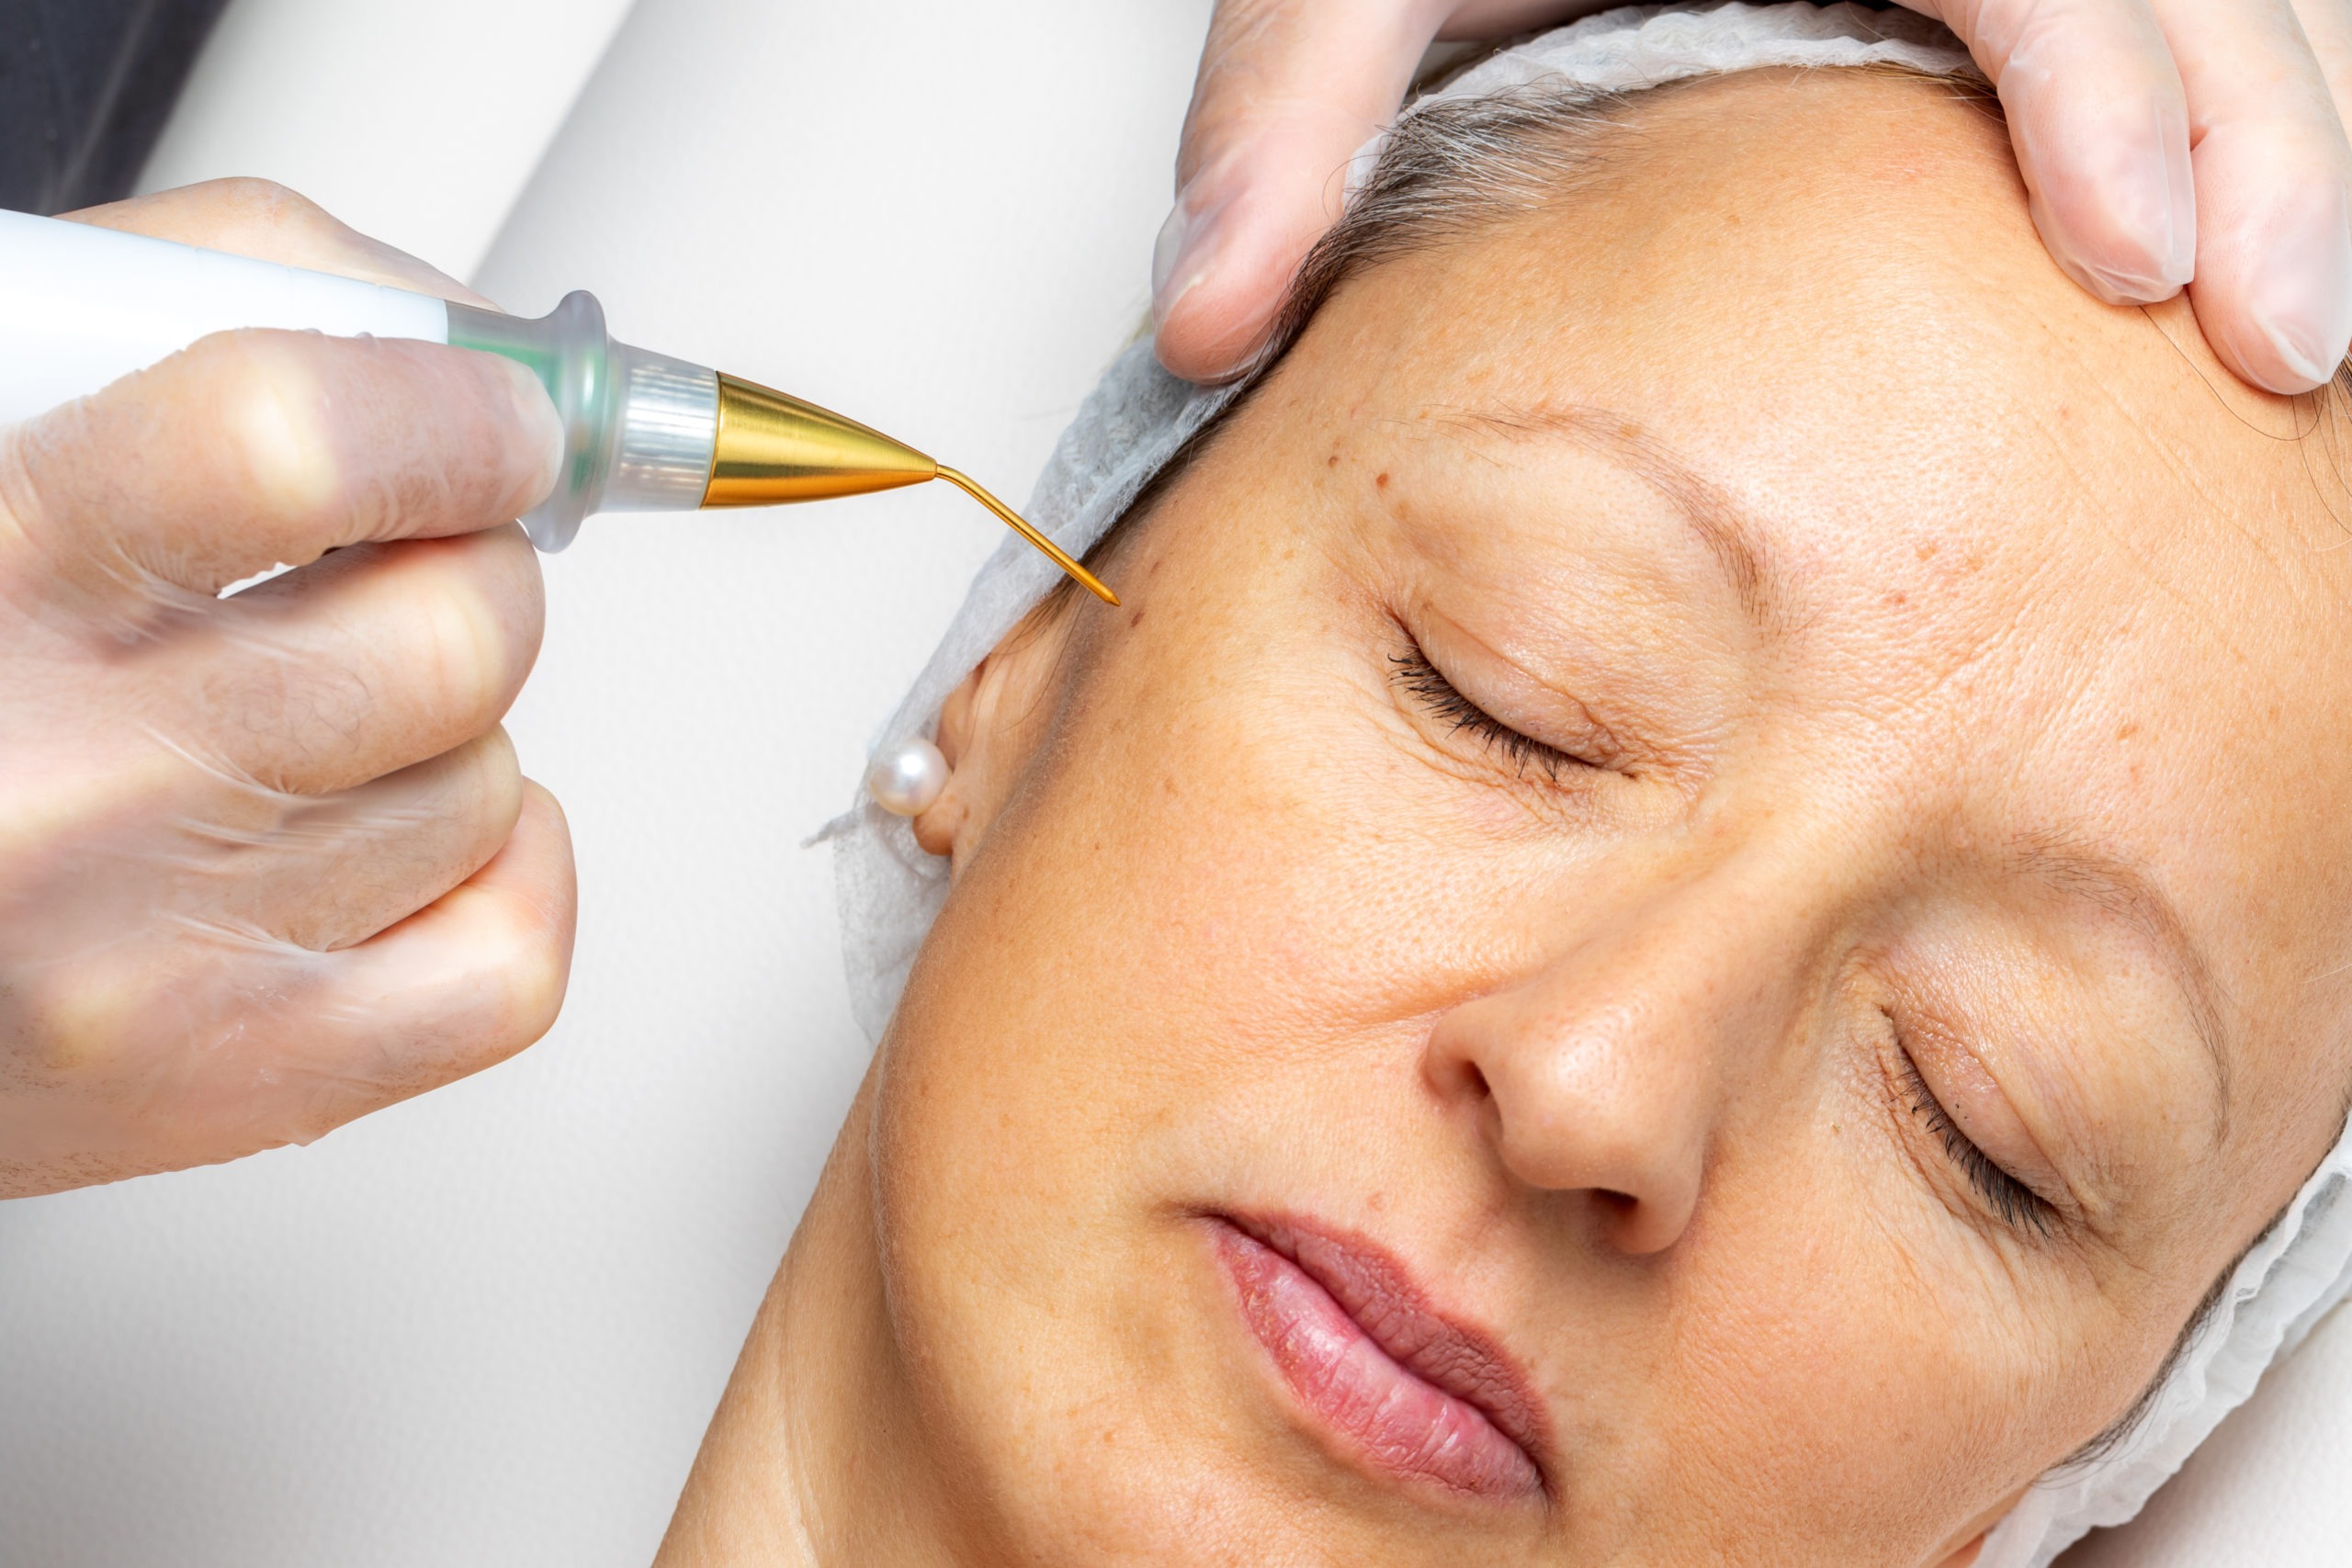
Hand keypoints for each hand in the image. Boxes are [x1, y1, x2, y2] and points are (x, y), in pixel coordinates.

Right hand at [0, 179, 576, 1197]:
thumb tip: (462, 344)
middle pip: (453, 633)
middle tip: (394, 560)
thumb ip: (206, 296)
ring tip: (303, 703)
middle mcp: (68, 785)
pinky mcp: (232, 1085)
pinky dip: (498, 862)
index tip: (502, 412)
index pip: (300, 443)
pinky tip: (396, 818)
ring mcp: (153, 959)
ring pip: (486, 778)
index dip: (456, 411)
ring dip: (446, 719)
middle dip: (467, 566)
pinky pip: (511, 957)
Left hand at [1154, 0, 2351, 395]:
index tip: (2131, 256)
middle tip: (2279, 347)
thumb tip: (1208, 323)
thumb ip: (1289, 113)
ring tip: (2297, 341)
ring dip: (2278, 147)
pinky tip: (2226, 253)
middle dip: (2254, 151)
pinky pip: (2183, 7)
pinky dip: (2224, 123)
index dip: (2104, 89)